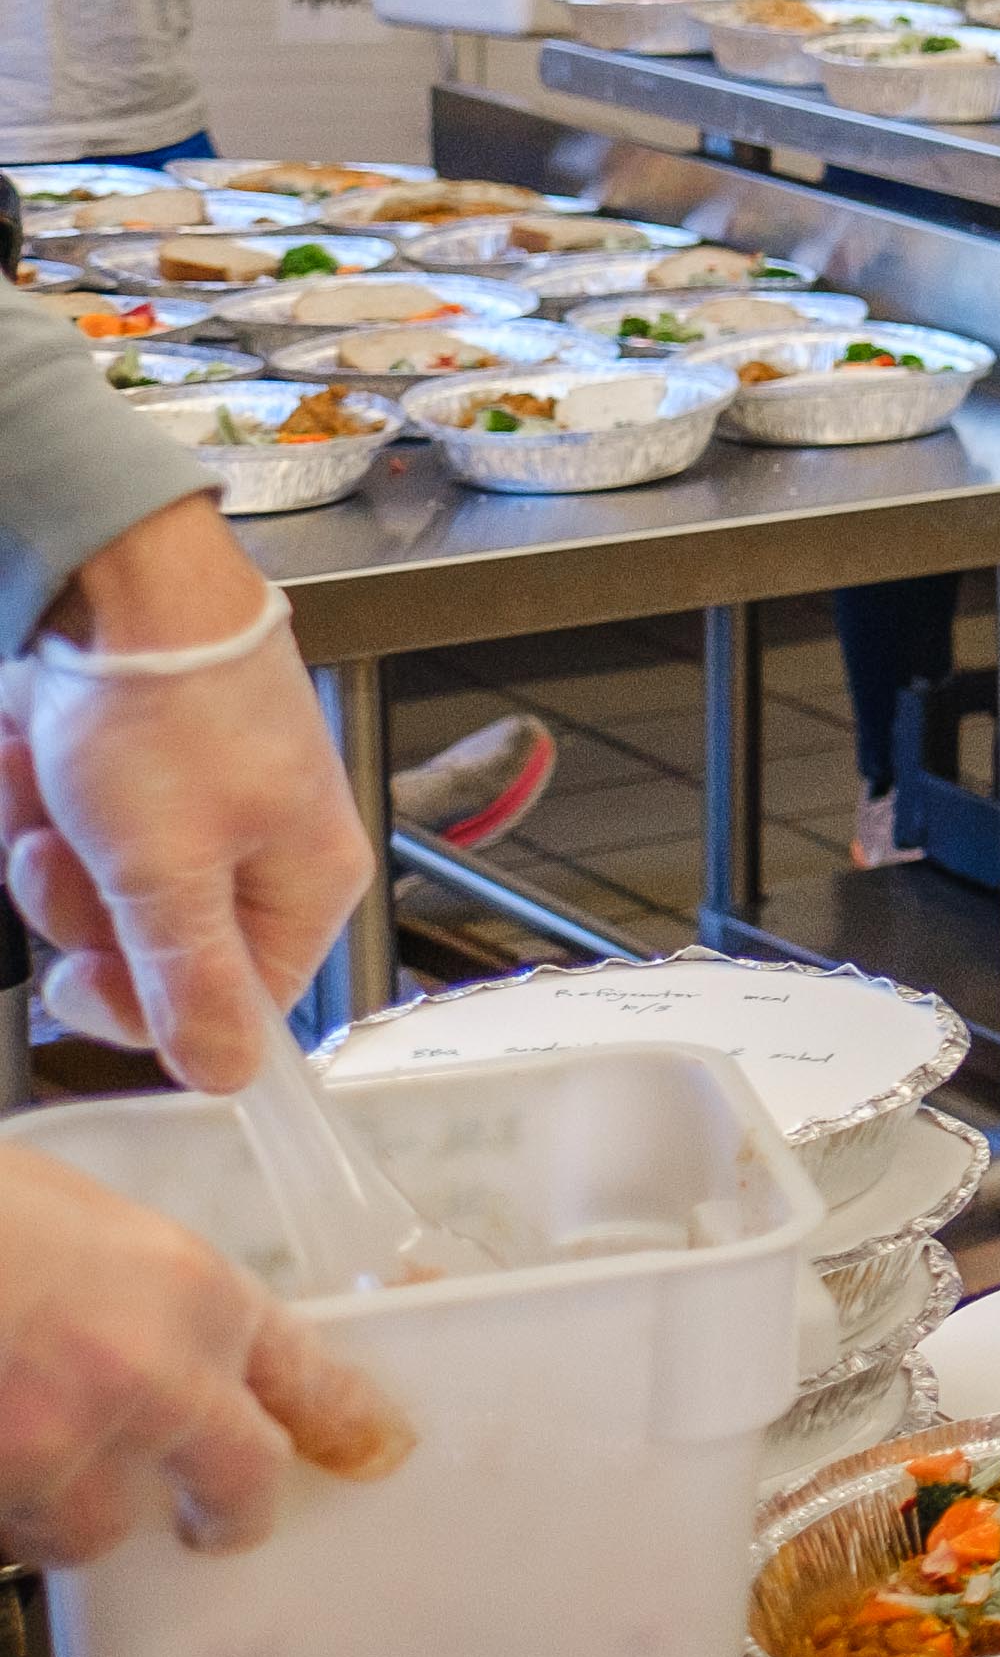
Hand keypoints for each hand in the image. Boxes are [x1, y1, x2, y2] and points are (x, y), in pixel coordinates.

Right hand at [0, 1140, 409, 1565]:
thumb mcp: (82, 1218)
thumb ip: (145, 1295)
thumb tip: (167, 1349)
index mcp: (194, 1294)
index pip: (305, 1378)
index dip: (337, 1422)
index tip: (367, 1449)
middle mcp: (152, 1384)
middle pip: (237, 1488)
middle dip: (226, 1515)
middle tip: (208, 1526)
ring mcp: (60, 1455)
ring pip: (90, 1531)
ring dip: (59, 1510)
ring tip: (17, 1450)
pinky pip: (4, 1539)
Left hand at [1, 502, 363, 1090]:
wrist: (119, 578)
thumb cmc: (165, 702)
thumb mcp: (164, 869)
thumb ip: (191, 984)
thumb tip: (228, 1078)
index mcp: (307, 881)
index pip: (232, 1006)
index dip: (141, 1004)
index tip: (79, 976)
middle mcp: (264, 849)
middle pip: (153, 950)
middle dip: (77, 905)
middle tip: (62, 851)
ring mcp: (202, 806)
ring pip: (99, 893)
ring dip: (46, 847)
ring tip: (44, 785)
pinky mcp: (145, 771)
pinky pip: (77, 832)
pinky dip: (38, 799)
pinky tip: (36, 758)